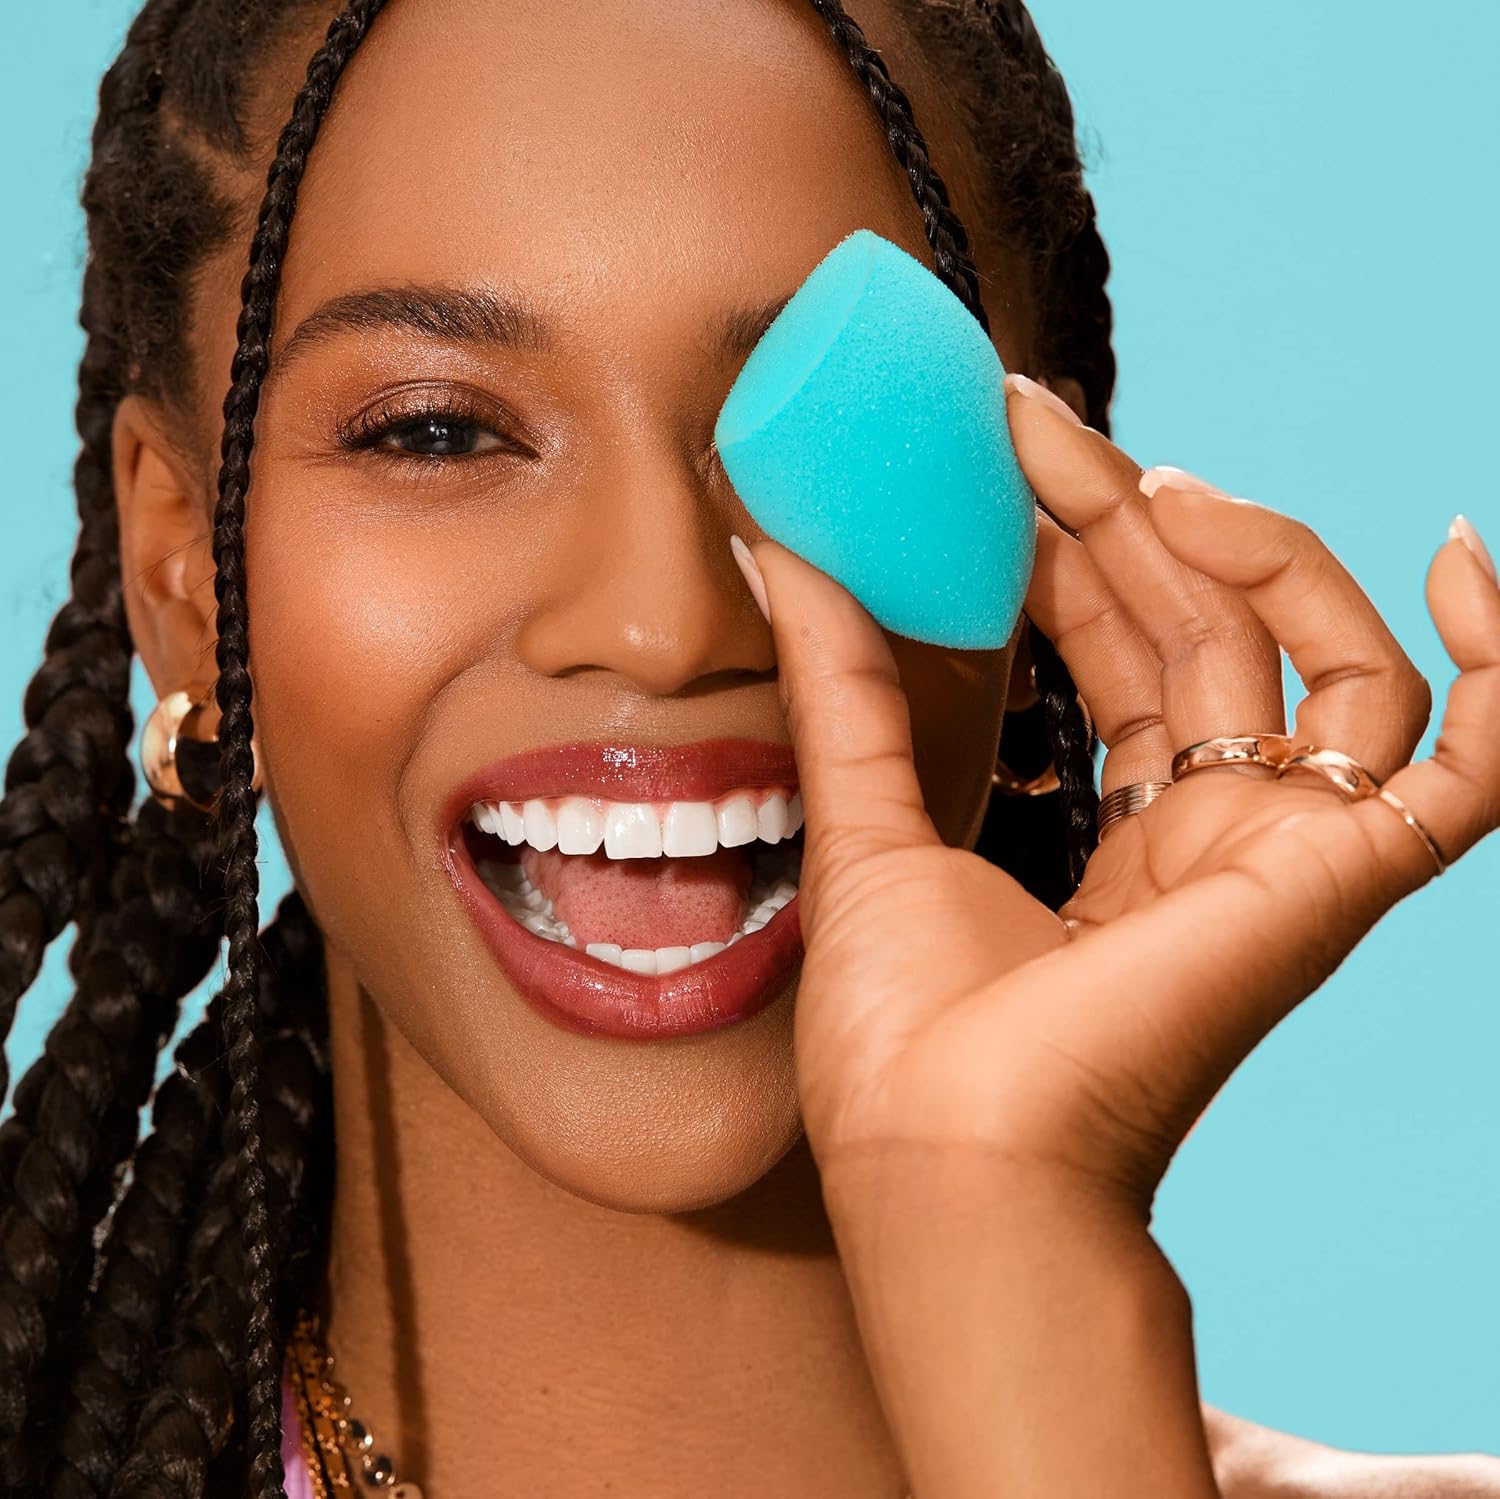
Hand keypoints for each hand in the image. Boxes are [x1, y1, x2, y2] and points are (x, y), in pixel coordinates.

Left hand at [741, 383, 1499, 1214]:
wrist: (947, 1153)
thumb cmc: (901, 1033)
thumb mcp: (863, 816)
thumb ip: (840, 680)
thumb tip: (779, 548)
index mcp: (1118, 841)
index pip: (1129, 659)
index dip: (1082, 549)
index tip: (1013, 451)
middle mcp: (1215, 842)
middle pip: (1214, 639)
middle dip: (1134, 518)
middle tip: (1041, 423)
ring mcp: (1287, 858)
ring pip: (1332, 666)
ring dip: (1261, 554)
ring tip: (1161, 482)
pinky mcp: (1343, 880)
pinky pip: (1476, 764)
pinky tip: (1458, 557)